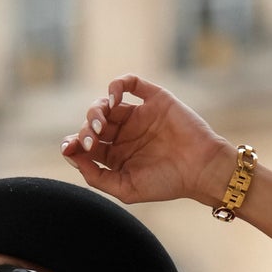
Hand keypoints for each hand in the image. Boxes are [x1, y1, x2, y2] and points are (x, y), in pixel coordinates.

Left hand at [59, 74, 236, 208]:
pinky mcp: (154, 99)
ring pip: (106, 103)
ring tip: (103, 122)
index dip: (74, 143)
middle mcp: (125, 134)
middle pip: (93, 123)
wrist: (201, 169)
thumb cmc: (166, 183)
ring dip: (97, 109)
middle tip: (94, 139)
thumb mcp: (126, 188)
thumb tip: (73, 157)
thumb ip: (97, 177)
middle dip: (87, 129)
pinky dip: (117, 85)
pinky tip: (113, 99)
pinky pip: (130, 83)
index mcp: (116, 156)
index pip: (86, 145)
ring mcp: (139, 115)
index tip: (70, 147)